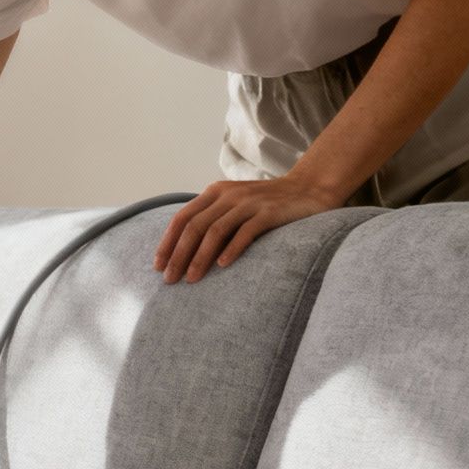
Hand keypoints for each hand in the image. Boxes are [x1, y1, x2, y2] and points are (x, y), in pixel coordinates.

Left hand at [154, 174, 345, 283]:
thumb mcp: (234, 205)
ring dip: (200, 257)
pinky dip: (232, 249)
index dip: (168, 242)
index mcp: (215, 193)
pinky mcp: (270, 212)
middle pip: (194, 227)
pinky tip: (222, 266)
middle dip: (179, 255)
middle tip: (170, 280)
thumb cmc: (267, 204)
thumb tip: (183, 251)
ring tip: (191, 279)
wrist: (310, 188)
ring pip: (216, 230)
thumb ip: (212, 219)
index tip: (158, 266)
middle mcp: (229, 195)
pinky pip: (246, 231)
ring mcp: (249, 202)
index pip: (182, 218)